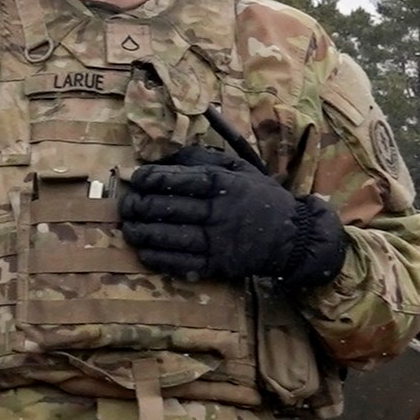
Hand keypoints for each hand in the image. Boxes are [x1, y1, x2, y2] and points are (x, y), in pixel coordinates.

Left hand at [114, 144, 348, 292]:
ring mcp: (219, 241)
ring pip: (173, 238)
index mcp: (224, 184)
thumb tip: (168, 155)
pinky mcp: (219, 265)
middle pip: (171, 208)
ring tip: (128, 229)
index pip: (181, 179)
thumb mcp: (240, 168)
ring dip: (144, 234)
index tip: (136, 178)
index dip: (153, 179)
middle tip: (125, 205)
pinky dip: (160, 259)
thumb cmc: (261, 197)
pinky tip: (144, 253)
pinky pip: (184, 264)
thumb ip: (205, 158)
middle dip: (141, 206)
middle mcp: (220, 212)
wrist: (293, 236)